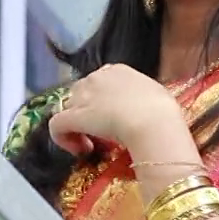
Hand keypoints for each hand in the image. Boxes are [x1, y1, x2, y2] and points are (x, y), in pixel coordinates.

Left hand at [46, 64, 193, 159]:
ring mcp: (82, 97)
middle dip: (87, 112)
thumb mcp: (155, 95)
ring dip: (77, 126)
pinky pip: (56, 126)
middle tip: (101, 133)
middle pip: (80, 94)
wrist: (153, 121)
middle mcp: (95, 78)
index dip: (102, 101)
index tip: (114, 119)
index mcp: (117, 70)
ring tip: (91, 143)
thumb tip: (142, 108)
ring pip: (68, 109)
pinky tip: (79, 149)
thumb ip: (141, 98)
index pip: (100, 82)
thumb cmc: (162, 110)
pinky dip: (63, 139)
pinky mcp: (72, 117)